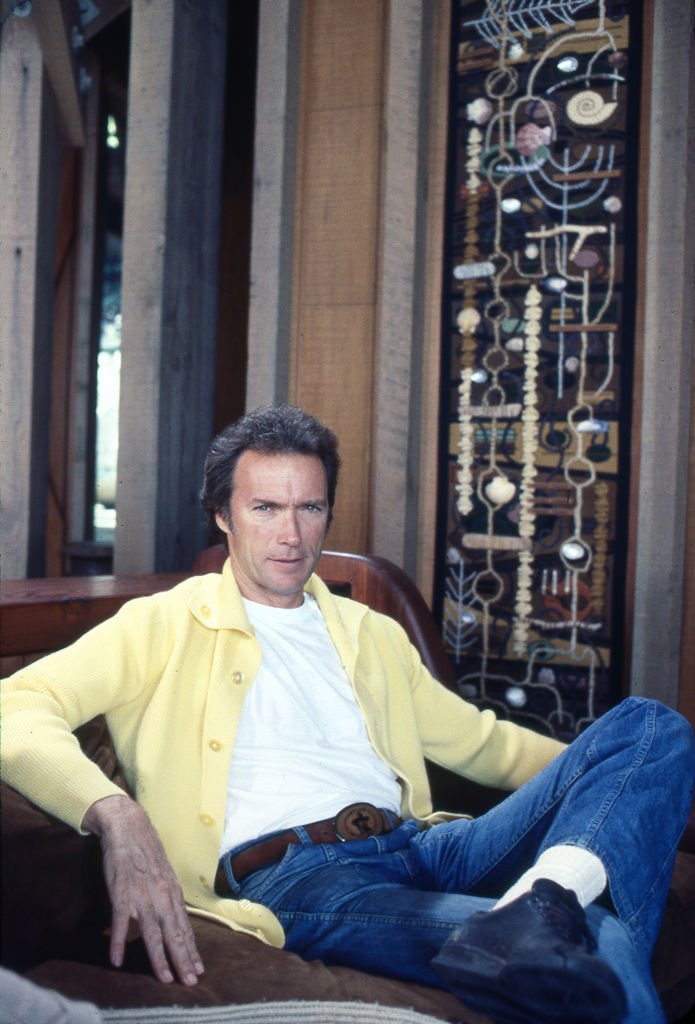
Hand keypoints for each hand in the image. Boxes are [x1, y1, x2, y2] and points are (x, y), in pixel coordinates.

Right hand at [83, 794, 204, 985]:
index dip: (191, 949)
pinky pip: (121, 922)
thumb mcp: (165, 875)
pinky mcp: (121, 894)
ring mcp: (142, 896)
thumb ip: (169, 897)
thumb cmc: (147, 851)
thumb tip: (175, 919)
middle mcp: (161, 897)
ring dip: (159, 958)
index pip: (185, 927)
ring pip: (153, 933)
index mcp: (172, 893)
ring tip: (164, 978)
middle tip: (190, 981)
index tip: (198, 969)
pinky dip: (118, 942)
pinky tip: (116, 959)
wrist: (129, 828)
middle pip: (174, 934)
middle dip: (183, 960)